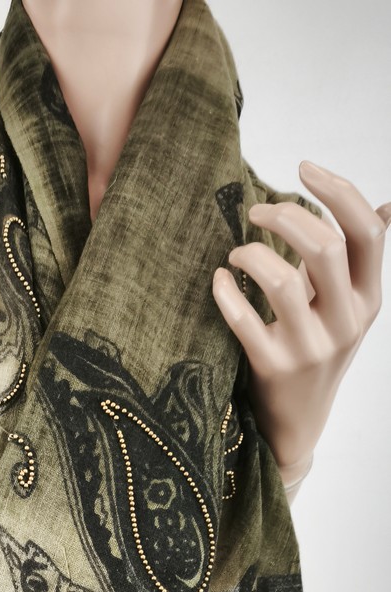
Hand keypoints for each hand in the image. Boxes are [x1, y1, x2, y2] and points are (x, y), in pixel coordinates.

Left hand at [212, 161, 390, 495]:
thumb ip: (359, 260)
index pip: (368, 231)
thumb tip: (389, 206)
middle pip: (325, 247)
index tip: (302, 167)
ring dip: (251, 255)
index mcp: (370, 299)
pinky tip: (218, 282)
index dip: (336, 191)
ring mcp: (310, 348)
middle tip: (254, 212)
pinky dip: (225, 292)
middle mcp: (346, 322)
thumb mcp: (348, 308)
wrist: (297, 424)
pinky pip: (243, 320)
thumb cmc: (318, 350)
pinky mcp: (272, 369)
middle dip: (284, 216)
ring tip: (236, 255)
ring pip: (282, 280)